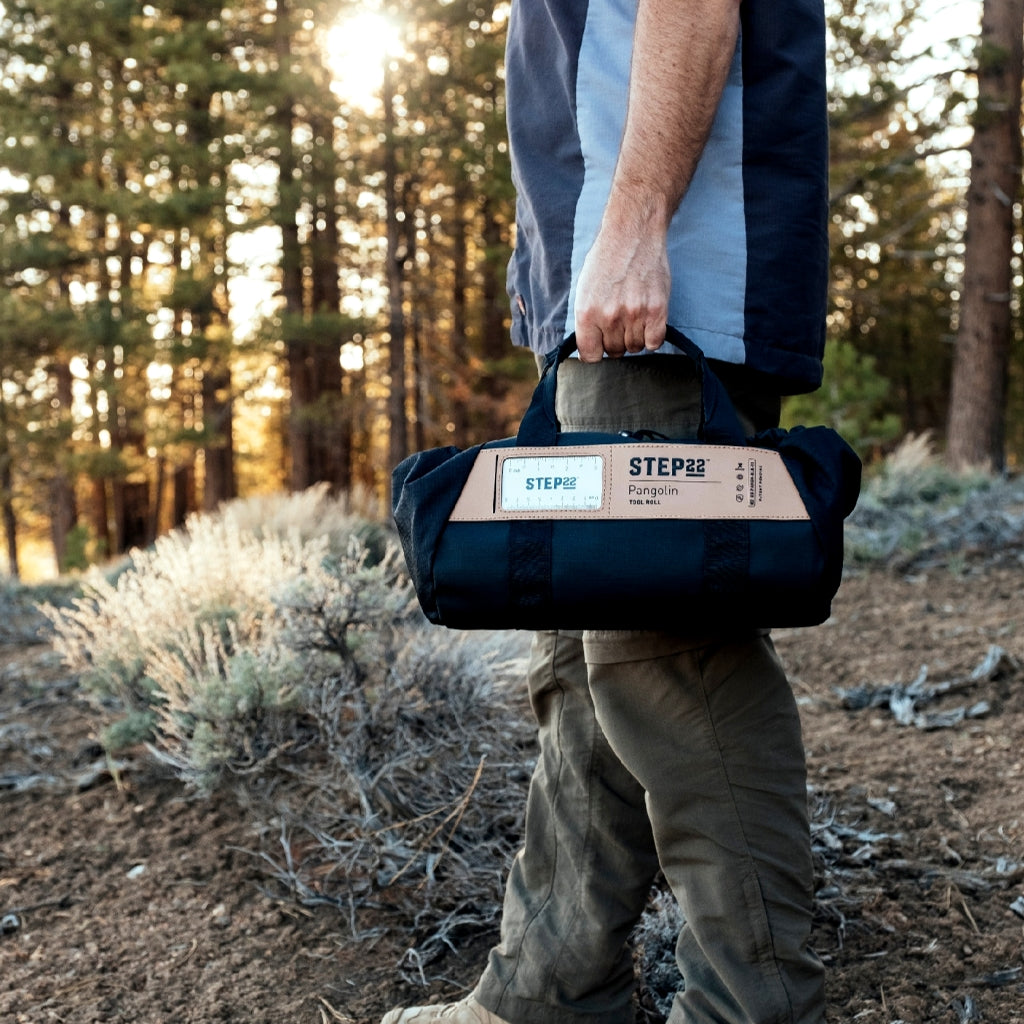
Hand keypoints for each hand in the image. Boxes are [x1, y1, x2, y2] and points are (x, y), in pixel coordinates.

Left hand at [573, 203, 670, 362]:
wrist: (632, 235)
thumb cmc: (605, 261)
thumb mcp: (584, 291)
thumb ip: (586, 323)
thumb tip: (590, 351)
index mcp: (586, 313)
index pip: (591, 356)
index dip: (596, 352)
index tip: (600, 346)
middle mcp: (609, 316)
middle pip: (615, 352)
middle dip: (616, 341)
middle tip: (619, 321)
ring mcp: (635, 314)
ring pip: (635, 347)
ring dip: (635, 337)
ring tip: (633, 316)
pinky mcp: (657, 310)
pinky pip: (655, 341)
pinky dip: (652, 336)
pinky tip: (648, 321)